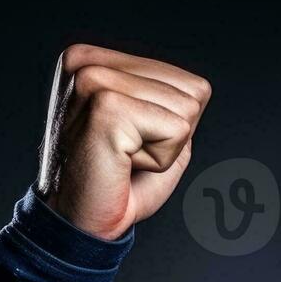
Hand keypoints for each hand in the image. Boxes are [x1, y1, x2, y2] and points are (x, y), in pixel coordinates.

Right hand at [35, 44, 211, 240]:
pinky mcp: (106, 107)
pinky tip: (122, 164)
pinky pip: (176, 130)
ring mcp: (95, 80)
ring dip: (164, 147)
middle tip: (126, 154)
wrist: (83, 222)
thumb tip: (197, 88)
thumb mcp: (152, 128)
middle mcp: (88, 62)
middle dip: (171, 134)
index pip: (186, 80)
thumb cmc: (118, 180)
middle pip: (190, 91)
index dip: (172, 122)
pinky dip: (159, 159)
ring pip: (186, 110)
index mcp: (95, 59)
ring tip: (123, 158)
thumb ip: (170, 99)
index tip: (131, 141)